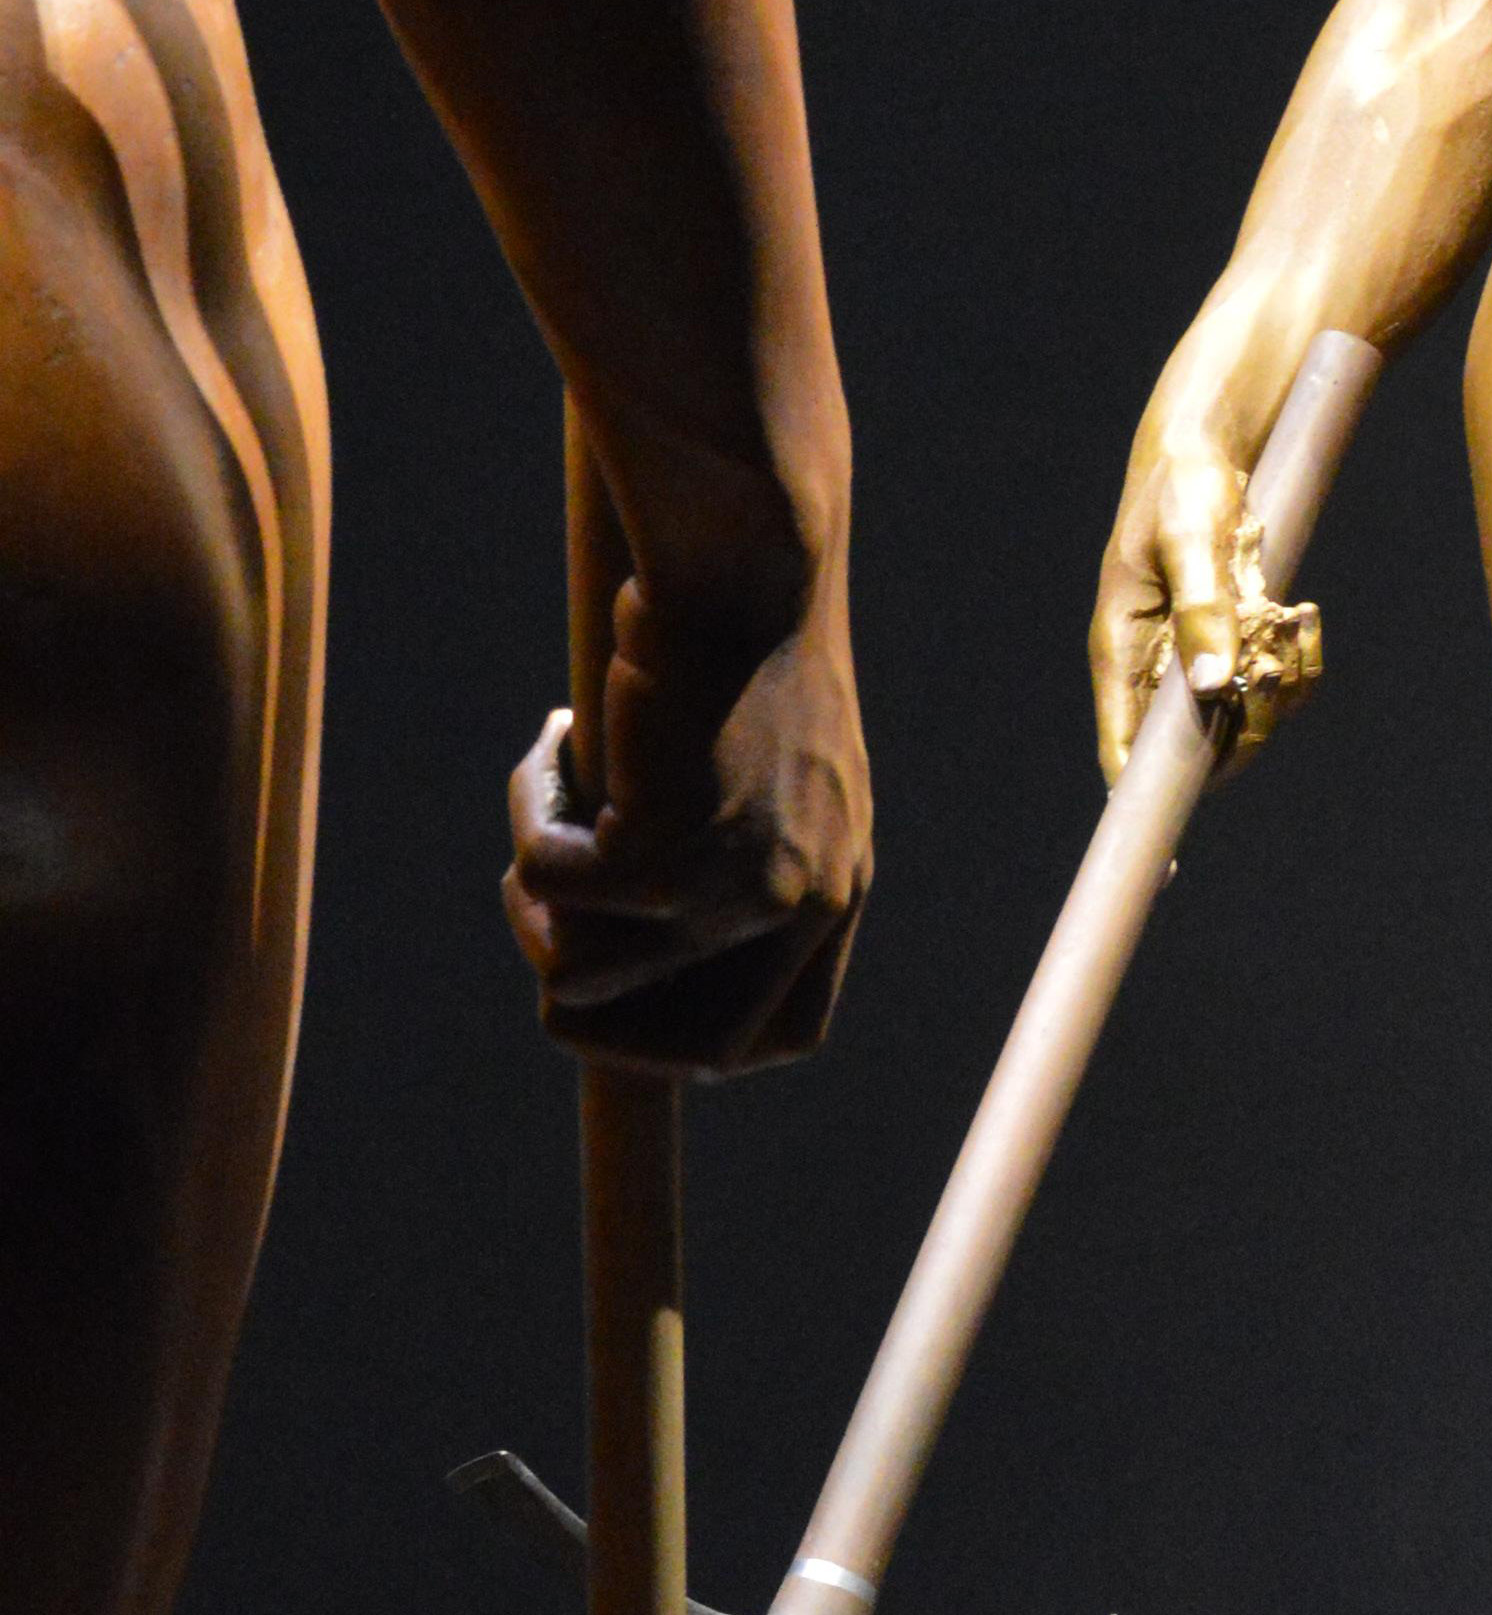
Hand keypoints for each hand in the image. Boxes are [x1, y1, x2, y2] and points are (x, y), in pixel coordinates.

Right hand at [504, 581, 869, 1071]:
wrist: (747, 561)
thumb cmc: (745, 637)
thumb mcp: (771, 769)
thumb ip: (736, 861)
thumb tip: (614, 956)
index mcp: (838, 888)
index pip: (783, 1035)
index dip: (692, 1043)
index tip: (624, 994)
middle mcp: (804, 906)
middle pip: (687, 1053)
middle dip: (588, 1008)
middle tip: (541, 910)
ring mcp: (738, 892)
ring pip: (582, 973)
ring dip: (535, 892)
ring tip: (547, 797)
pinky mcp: (665, 854)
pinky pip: (547, 885)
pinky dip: (531, 814)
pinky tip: (554, 741)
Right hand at [1090, 430, 1322, 788]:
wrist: (1206, 451)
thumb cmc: (1183, 489)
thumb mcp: (1191, 541)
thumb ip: (1202, 612)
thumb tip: (1210, 688)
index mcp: (1122, 651)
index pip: (1125, 749)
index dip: (1142, 803)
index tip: (1166, 863)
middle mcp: (1156, 668)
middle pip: (1201, 747)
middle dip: (1250, 722)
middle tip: (1276, 665)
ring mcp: (1196, 659)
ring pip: (1245, 717)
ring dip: (1282, 685)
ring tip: (1296, 617)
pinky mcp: (1233, 643)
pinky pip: (1273, 682)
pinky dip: (1297, 660)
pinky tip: (1305, 615)